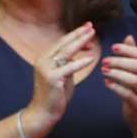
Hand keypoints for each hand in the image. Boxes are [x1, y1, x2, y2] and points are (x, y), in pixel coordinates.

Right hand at [23, 23, 96, 137]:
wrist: (44, 112)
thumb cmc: (56, 94)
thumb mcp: (63, 74)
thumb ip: (68, 63)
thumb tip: (79, 53)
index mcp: (45, 58)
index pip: (62, 42)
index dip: (76, 34)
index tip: (88, 27)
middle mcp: (43, 60)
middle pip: (64, 43)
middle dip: (79, 34)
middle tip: (92, 26)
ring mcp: (46, 68)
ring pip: (66, 52)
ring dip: (80, 42)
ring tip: (93, 36)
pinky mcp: (52, 78)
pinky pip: (69, 68)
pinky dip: (81, 62)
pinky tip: (92, 58)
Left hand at [101, 35, 136, 137]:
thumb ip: (133, 55)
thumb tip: (128, 37)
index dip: (127, 50)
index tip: (112, 47)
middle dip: (120, 61)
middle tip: (104, 60)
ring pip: (134, 80)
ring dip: (117, 74)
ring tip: (103, 71)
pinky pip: (128, 95)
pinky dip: (116, 88)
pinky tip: (106, 83)